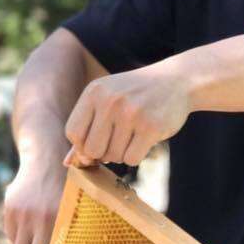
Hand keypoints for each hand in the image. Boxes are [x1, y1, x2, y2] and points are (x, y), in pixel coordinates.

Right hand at [2, 158, 65, 243]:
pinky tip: (27, 221)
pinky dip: (18, 234)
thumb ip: (69, 232)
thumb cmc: (67, 191)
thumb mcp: (74, 208)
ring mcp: (22, 214)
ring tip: (36, 236)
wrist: (47, 161)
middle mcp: (39, 218)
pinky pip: (11, 234)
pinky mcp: (10, 208)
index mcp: (59, 221)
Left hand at [63, 65, 190, 166]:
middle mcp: (110, 101)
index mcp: (94, 92)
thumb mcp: (106, 101)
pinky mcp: (151, 127)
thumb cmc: (135, 95)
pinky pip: (132, 159)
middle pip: (92, 149)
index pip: (73, 133)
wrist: (176, 81)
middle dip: (103, 152)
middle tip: (117, 141)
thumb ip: (86, 129)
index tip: (96, 143)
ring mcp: (131, 113)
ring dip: (122, 153)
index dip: (82, 146)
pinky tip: (144, 139)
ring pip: (113, 156)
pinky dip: (136, 155)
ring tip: (133, 135)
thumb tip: (68, 163)